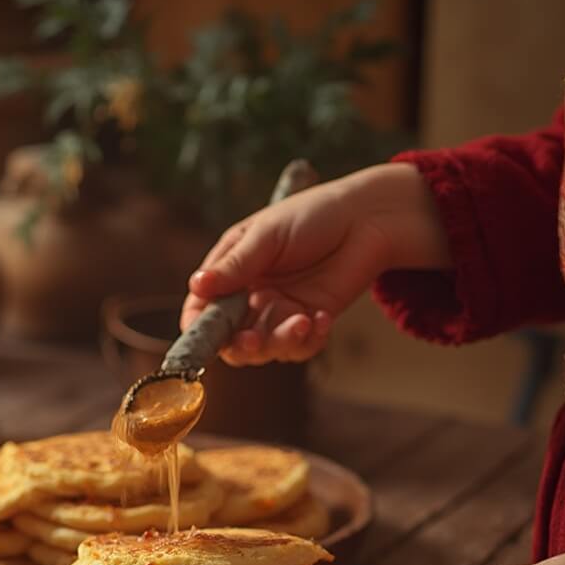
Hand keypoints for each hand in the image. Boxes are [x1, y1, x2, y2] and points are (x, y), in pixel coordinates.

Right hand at [180, 162, 448, 365]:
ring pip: (265, 349)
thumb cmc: (312, 215)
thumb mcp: (267, 235)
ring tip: (304, 319)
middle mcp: (250, 297)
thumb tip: (197, 285)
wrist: (367, 219)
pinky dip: (309, 340)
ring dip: (280, 341)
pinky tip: (323, 317)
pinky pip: (299, 349)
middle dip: (241, 345)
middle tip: (254, 339)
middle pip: (231, 340)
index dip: (200, 329)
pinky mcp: (308, 322)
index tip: (209, 337)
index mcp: (229, 272)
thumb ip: (235, 265)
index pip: (202, 311)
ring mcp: (279, 312)